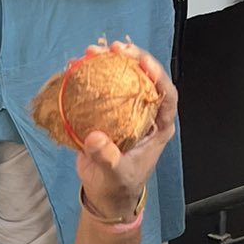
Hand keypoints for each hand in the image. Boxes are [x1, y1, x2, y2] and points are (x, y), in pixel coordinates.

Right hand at [74, 43, 176, 219]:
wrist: (103, 195)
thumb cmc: (119, 187)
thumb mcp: (116, 174)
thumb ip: (108, 158)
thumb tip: (95, 139)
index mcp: (157, 127)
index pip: (166, 95)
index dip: (158, 76)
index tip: (144, 63)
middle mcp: (143, 115)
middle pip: (143, 80)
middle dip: (132, 60)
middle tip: (117, 48)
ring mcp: (124, 112)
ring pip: (120, 80)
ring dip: (108, 63)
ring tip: (93, 51)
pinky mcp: (104, 114)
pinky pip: (99, 90)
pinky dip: (89, 77)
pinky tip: (77, 66)